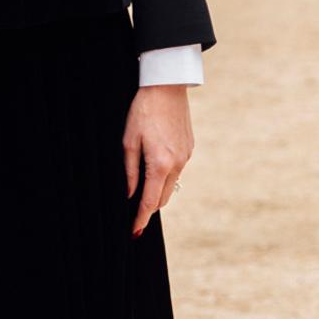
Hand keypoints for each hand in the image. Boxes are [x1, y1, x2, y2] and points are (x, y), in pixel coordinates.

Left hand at [122, 85, 193, 236]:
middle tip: (134, 209)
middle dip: (149, 206)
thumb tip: (130, 194)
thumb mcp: (129, 140)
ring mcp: (186, 157)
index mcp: (160, 164)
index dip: (141, 219)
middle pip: (163, 198)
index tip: (135, 232)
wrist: (167, 86)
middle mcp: (177, 164)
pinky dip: (166, 172)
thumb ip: (130, 171)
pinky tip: (155, 160)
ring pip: (171, 184)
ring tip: (142, 182)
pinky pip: (177, 168)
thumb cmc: (143, 111)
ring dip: (158, 189)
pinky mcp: (190, 148)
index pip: (150, 202)